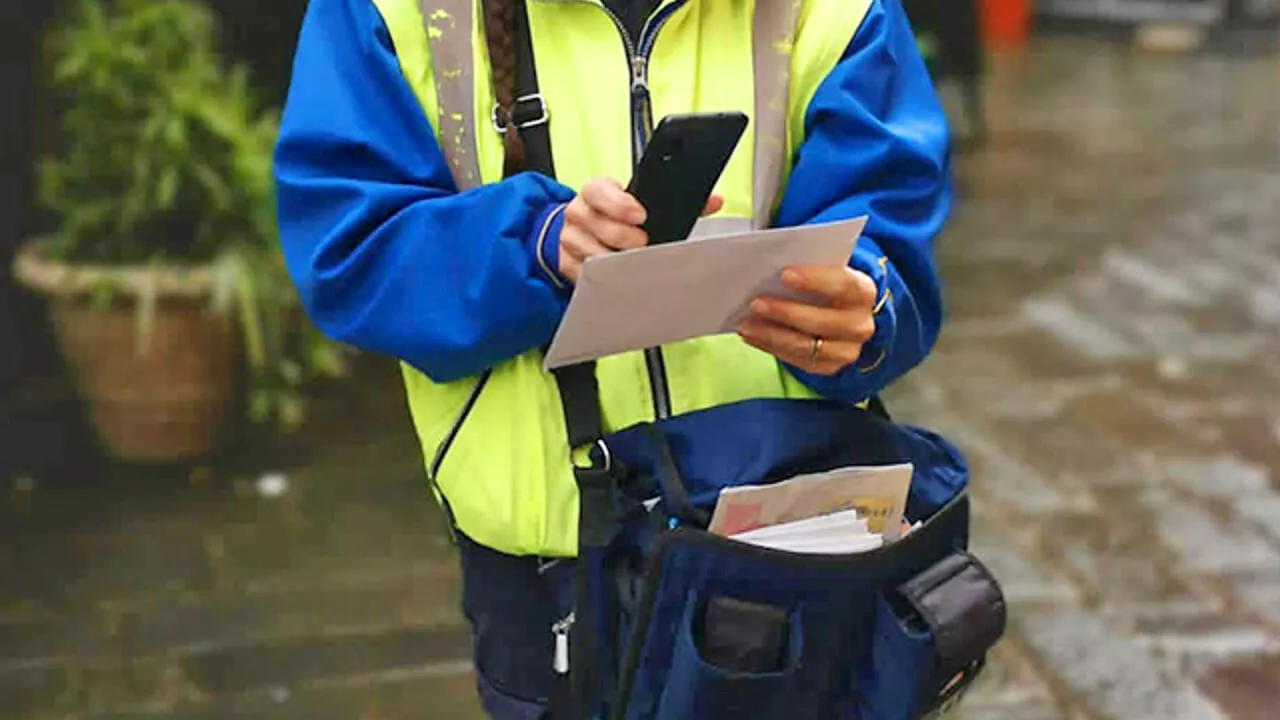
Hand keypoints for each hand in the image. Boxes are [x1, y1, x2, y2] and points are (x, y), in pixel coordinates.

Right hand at [558, 176, 723, 282]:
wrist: (579, 231)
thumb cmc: (615, 215)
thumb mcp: (637, 200)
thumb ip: (675, 200)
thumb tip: (713, 201)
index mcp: (595, 191)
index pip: (599, 191)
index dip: (619, 203)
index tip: (640, 216)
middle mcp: (578, 212)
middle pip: (600, 227)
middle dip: (627, 238)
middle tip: (643, 245)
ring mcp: (570, 239)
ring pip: (595, 256)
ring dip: (618, 262)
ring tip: (635, 263)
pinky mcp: (567, 264)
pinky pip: (588, 276)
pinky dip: (607, 279)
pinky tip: (621, 278)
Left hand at [737, 266, 878, 375]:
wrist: (840, 313)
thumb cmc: (825, 285)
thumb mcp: (824, 270)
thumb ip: (806, 266)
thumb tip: (768, 265)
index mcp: (863, 292)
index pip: (843, 285)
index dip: (814, 280)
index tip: (784, 275)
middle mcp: (860, 325)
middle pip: (820, 321)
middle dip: (784, 312)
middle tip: (754, 303)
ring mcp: (847, 350)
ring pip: (805, 346)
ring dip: (771, 334)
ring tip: (745, 324)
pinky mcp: (829, 367)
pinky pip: (796, 360)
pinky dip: (771, 347)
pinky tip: (752, 336)